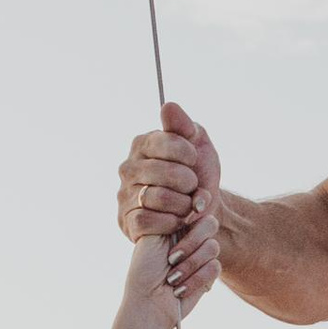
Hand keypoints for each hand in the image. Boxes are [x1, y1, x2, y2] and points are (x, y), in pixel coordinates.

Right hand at [118, 102, 219, 247]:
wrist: (202, 211)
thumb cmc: (198, 174)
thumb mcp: (199, 145)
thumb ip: (184, 126)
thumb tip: (168, 106)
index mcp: (142, 144)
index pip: (167, 142)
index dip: (188, 154)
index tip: (194, 160)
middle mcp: (128, 168)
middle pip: (165, 172)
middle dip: (189, 182)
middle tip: (193, 187)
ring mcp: (125, 195)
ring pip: (158, 197)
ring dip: (183, 204)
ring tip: (187, 205)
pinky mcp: (127, 221)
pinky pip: (147, 220)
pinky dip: (170, 222)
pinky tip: (177, 220)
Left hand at [130, 202, 219, 322]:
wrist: (148, 302)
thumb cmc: (145, 269)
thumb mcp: (152, 234)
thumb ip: (172, 214)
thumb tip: (193, 204)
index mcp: (176, 223)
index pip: (195, 207)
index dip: (192, 213)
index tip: (182, 223)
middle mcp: (190, 237)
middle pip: (209, 224)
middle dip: (191, 242)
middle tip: (171, 258)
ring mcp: (201, 255)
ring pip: (213, 247)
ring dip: (190, 265)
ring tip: (172, 278)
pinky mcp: (209, 273)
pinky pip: (215, 267)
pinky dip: (195, 280)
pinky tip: (179, 290)